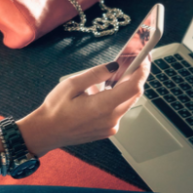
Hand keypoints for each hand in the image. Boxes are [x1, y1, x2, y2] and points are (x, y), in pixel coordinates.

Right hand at [17, 55, 150, 156]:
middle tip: (130, 64)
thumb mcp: (72, 84)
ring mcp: (110, 127)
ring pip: (126, 103)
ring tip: (112, 78)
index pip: (133, 88)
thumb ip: (95, 74)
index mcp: (103, 106)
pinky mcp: (107, 131)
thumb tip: (114, 66)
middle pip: (133, 95)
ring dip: (124, 89)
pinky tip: (102, 93)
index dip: (142, 72)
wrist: (47, 131)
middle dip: (134, 78)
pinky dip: (116, 100)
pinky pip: (118, 112)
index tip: (144, 61)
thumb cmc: (56, 108)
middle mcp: (111, 119)